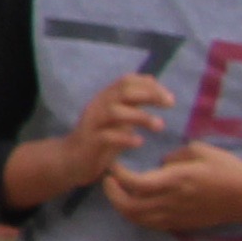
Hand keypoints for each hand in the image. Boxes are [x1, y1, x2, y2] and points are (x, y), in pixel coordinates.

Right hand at [5, 75, 169, 211]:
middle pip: (123, 92)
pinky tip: (139, 142)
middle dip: (150, 95)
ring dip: (141, 117)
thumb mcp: (119, 116)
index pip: (127, 81)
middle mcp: (98, 106)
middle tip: (170, 105)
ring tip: (159, 126)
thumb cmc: (100, 138)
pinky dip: (125, 138)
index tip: (169, 97)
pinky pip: (107, 136)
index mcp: (105, 98)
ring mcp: (93, 124)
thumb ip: (133, 101)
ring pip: (115, 112)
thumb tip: (152, 81)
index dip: (150, 85)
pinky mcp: (90, 142)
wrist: (71, 159)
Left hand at [104, 139, 241, 234]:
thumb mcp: (201, 151)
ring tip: (117, 192)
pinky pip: (151, 225)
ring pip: (138, 219)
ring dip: (121, 207)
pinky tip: (136, 203)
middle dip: (111, 194)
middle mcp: (173, 201)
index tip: (113, 165)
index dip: (118, 175)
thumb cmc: (228, 170)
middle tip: (107, 180)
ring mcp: (177, 215)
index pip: (136, 183)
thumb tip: (160, 163)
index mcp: (177, 180)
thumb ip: (175, 156)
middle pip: (130, 207)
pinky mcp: (182, 224)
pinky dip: (136, 216)